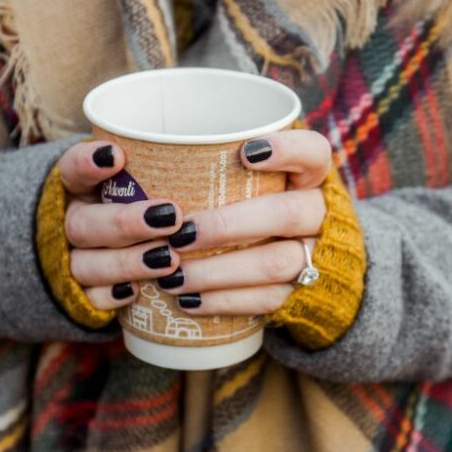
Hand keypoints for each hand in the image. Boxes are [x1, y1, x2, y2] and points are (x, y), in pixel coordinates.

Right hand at [56, 141, 184, 309]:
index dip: (87, 162)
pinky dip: (109, 296)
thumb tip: (241, 153)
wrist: (94, 250)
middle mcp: (69, 222)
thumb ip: (166, 168)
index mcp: (77, 188)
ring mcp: (71, 259)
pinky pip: (87, 299)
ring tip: (168, 260)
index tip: (117, 155)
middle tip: (172, 218)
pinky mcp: (78, 294)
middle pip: (82, 224)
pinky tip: (134, 292)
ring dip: (125, 263)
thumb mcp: (139, 180)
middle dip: (126, 222)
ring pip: (85, 264)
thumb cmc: (132, 204)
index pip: (71, 169)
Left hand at [157, 130, 332, 315]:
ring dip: (218, 271)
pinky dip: (224, 301)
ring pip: (275, 264)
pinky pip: (267, 300)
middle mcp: (320, 214)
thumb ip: (220, 168)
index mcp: (312, 176)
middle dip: (228, 225)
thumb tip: (131, 157)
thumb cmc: (264, 204)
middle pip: (286, 214)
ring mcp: (316, 256)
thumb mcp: (257, 179)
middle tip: (180, 233)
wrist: (317, 261)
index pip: (314, 152)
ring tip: (173, 276)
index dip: (287, 150)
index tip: (245, 153)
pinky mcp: (303, 293)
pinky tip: (188, 300)